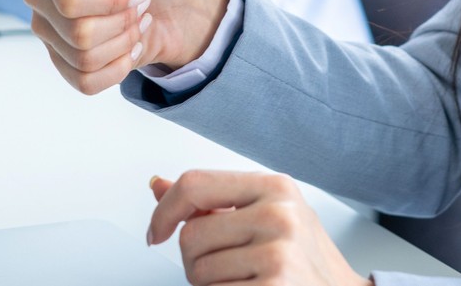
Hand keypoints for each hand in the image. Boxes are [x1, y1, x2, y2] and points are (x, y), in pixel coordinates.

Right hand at [24, 0, 230, 94]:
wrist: (183, 5)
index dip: (113, 0)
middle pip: (76, 31)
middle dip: (122, 21)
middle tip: (138, 2)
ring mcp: (50, 32)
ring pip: (81, 58)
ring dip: (123, 44)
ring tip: (133, 22)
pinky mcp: (65, 64)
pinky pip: (84, 81)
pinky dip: (117, 69)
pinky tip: (127, 47)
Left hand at [148, 171, 370, 285]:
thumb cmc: (302, 258)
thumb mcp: (264, 214)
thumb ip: (211, 201)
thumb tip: (158, 184)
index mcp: (275, 187)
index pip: (195, 184)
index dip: (164, 211)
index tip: (158, 231)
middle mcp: (280, 215)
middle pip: (191, 235)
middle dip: (194, 259)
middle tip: (225, 267)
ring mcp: (279, 253)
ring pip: (198, 270)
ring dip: (209, 284)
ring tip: (244, 280)